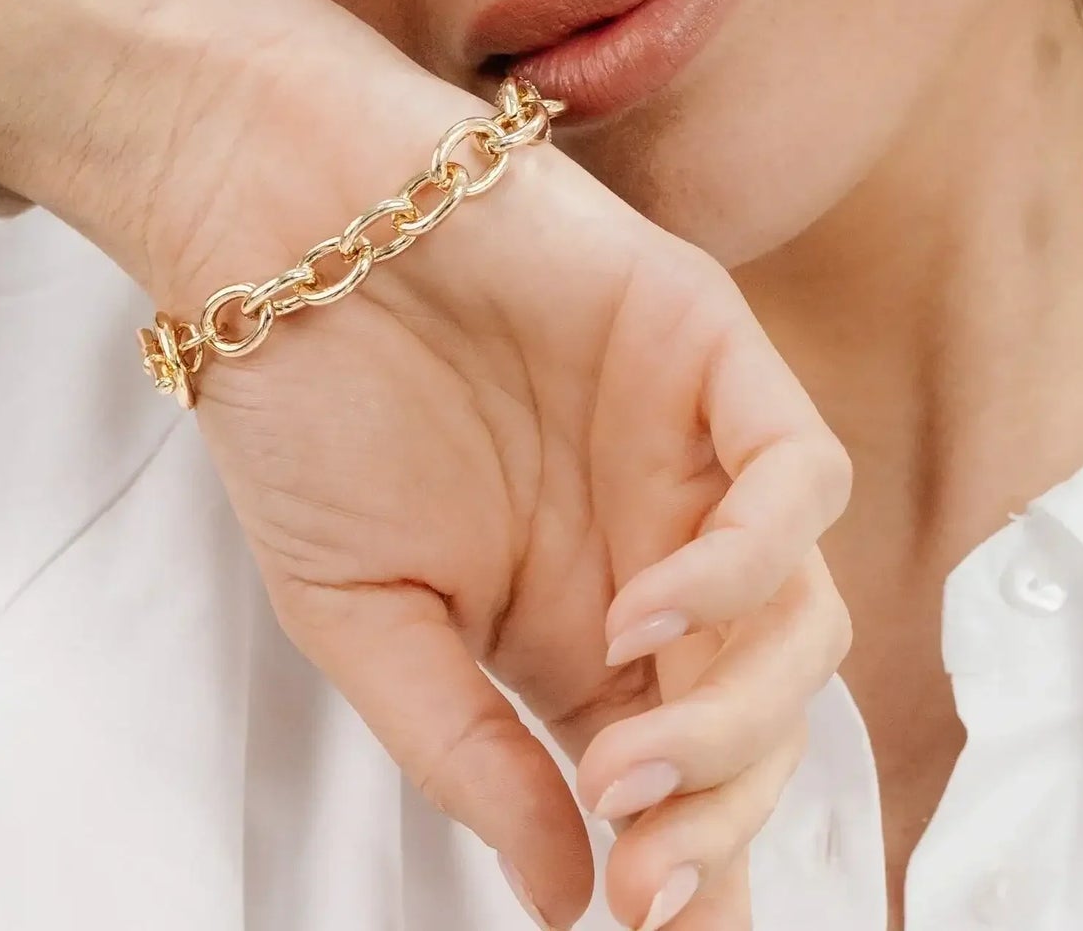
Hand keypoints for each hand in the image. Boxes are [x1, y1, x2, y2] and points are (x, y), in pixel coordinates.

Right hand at [0, 0, 854, 930]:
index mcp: (578, 620)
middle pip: (762, 706)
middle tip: (643, 869)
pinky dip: (748, 558)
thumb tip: (567, 901)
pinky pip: (797, 470)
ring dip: (740, 709)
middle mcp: (654, 542)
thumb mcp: (362, 618)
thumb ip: (464, 749)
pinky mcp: (709, 345)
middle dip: (722, 806)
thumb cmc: (303, 404)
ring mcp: (689, 448)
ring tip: (629, 761)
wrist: (277, 222)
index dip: (697, 859)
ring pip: (805, 609)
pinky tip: (648, 603)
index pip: (685, 763)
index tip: (654, 926)